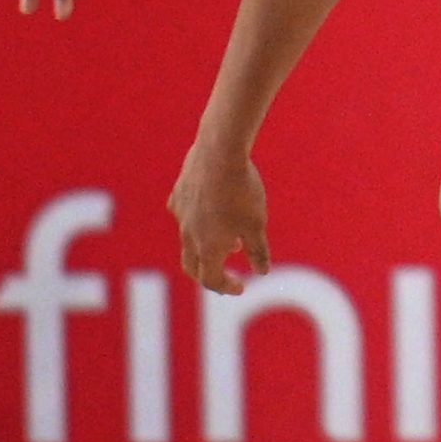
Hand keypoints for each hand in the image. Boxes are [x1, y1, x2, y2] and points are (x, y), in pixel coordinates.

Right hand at [171, 141, 272, 295]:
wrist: (219, 154)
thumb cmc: (242, 192)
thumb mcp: (257, 223)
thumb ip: (258, 250)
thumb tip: (262, 271)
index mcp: (208, 248)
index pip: (211, 280)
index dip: (226, 287)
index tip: (241, 287)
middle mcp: (189, 235)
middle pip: (192, 266)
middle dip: (208, 274)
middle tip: (223, 274)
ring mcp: (180, 214)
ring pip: (188, 239)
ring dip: (205, 246)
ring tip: (229, 240)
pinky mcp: (178, 194)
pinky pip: (185, 214)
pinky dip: (197, 221)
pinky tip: (211, 211)